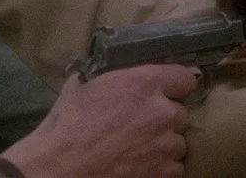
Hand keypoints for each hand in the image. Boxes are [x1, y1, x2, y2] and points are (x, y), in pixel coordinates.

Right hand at [0, 64, 196, 177]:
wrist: (61, 168)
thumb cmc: (66, 126)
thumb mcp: (80, 88)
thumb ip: (104, 80)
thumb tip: (100, 77)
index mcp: (143, 84)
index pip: (185, 78)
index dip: (174, 86)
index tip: (165, 93)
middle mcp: (162, 112)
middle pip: (179, 113)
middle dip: (163, 119)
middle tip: (140, 126)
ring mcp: (166, 146)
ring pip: (177, 142)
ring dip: (163, 144)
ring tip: (139, 149)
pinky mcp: (165, 173)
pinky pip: (174, 167)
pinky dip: (161, 168)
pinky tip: (141, 166)